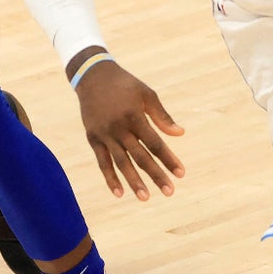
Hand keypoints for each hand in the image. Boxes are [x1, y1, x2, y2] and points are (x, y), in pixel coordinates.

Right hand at [74, 61, 185, 200]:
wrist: (92, 76)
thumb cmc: (125, 84)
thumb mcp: (146, 94)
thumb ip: (162, 116)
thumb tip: (180, 134)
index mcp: (134, 115)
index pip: (155, 143)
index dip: (169, 159)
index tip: (181, 173)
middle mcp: (119, 127)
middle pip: (141, 156)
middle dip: (156, 175)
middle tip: (170, 192)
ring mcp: (104, 134)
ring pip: (121, 163)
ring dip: (133, 181)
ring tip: (145, 197)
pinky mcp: (93, 138)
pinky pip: (102, 162)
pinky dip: (110, 178)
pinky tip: (119, 193)